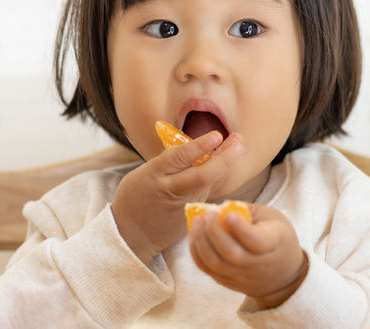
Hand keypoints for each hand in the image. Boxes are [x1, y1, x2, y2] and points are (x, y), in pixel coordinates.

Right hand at [111, 131, 243, 264]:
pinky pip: (205, 193)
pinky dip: (215, 178)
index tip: (217, 135)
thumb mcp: (144, 173)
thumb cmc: (135, 197)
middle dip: (225, 157)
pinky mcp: (190, 216)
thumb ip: (168, 162)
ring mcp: (183, 206)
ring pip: (208, 183)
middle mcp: (171, 190)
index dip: (200, 145)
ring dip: (224, 164)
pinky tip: (224, 164)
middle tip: (238, 141)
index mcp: (155, 175)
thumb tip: (195, 146)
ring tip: (237, 146)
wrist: (130, 235)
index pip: (180, 157)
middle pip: (203, 174)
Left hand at [188, 203, 307, 309]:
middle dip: (214, 232)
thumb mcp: (272, 218)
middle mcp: (256, 265)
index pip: (256, 242)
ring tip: (197, 222)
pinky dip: (196, 252)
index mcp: (273, 245)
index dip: (241, 229)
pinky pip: (207, 269)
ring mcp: (240, 276)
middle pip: (231, 254)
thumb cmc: (276, 237)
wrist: (282, 274)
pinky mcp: (227, 281)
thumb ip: (249, 211)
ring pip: (215, 264)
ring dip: (201, 242)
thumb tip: (223, 206)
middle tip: (207, 215)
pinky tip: (195, 235)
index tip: (228, 214)